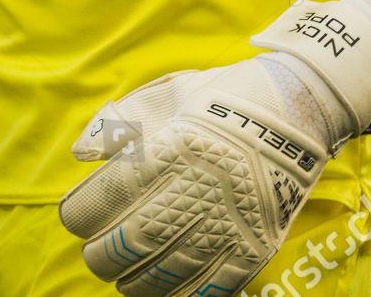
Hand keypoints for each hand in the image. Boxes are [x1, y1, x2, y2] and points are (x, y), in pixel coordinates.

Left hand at [58, 0, 370, 295]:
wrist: (295, 108)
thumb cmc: (221, 97)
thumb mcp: (168, 93)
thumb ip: (120, 122)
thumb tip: (79, 153)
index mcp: (172, 148)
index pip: (108, 197)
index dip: (80, 214)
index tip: (75, 216)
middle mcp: (197, 189)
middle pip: (130, 242)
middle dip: (101, 253)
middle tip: (96, 250)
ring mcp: (228, 223)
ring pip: (163, 272)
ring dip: (132, 281)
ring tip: (122, 274)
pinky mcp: (253, 247)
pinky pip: (208, 289)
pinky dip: (177, 295)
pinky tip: (162, 289)